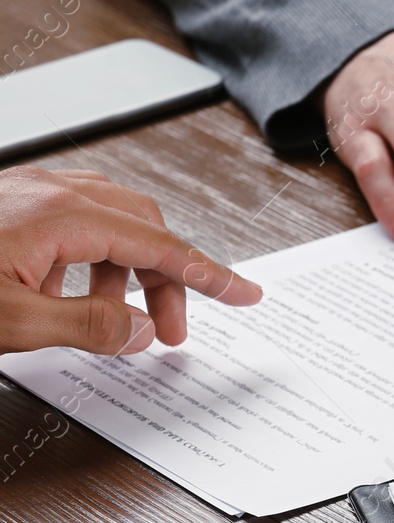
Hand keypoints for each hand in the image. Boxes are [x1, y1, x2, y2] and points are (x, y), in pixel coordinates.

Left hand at [0, 166, 259, 353]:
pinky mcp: (12, 201)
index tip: (243, 293)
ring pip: (109, 221)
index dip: (208, 275)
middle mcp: (48, 191)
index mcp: (59, 214)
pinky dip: (88, 257)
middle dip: (166, 279)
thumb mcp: (13, 320)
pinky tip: (63, 292)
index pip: (159, 246)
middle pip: (142, 229)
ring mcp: (28, 191)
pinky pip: (71, 220)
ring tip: (111, 315)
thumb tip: (140, 331)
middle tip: (169, 327)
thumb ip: (85, 326)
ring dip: (126, 270)